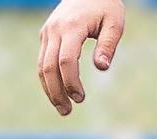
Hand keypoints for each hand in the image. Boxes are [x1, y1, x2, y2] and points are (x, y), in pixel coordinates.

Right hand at [37, 0, 125, 116]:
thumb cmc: (105, 5)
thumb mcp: (115, 22)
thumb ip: (108, 45)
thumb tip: (101, 68)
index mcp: (72, 26)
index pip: (66, 61)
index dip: (71, 82)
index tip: (80, 98)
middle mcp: (55, 30)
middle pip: (49, 68)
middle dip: (56, 92)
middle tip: (67, 111)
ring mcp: (47, 33)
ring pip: (42, 67)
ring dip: (50, 90)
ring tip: (62, 108)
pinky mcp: (45, 35)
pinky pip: (43, 61)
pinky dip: (49, 79)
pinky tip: (59, 92)